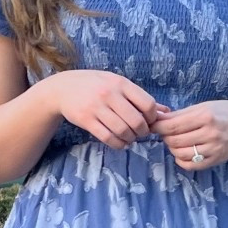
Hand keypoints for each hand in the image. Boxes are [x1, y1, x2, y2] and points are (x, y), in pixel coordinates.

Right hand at [40, 68, 160, 148]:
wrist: (63, 88)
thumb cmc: (95, 85)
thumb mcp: (117, 84)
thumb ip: (139, 97)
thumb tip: (165, 112)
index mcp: (120, 83)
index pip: (147, 104)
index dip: (152, 118)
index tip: (148, 121)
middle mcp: (109, 94)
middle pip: (136, 121)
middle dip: (142, 132)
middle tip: (140, 133)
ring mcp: (97, 107)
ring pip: (123, 131)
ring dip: (130, 139)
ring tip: (129, 138)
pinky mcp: (86, 120)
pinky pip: (108, 137)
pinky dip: (118, 144)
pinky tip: (119, 142)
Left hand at [155, 100, 227, 171]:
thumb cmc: (225, 112)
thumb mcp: (204, 106)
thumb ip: (180, 114)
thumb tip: (157, 117)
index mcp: (206, 116)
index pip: (172, 126)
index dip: (158, 127)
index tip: (153, 125)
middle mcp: (210, 134)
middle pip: (174, 140)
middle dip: (165, 137)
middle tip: (166, 132)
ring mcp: (213, 149)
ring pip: (179, 153)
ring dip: (172, 148)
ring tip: (176, 140)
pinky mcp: (215, 161)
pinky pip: (189, 165)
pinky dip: (180, 160)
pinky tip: (183, 152)